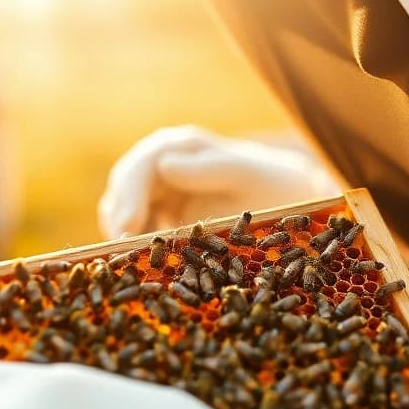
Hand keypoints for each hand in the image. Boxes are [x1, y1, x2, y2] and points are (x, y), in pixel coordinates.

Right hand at [98, 125, 338, 238]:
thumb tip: (164, 165)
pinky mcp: (161, 218)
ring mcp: (160, 192)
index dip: (130, 191)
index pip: (144, 163)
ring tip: (131, 257)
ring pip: (121, 207)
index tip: (129, 223)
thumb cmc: (273, 186)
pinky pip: (134, 229)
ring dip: (121, 231)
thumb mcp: (248, 174)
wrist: (289, 206)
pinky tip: (143, 261)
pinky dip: (132, 244)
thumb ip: (210, 168)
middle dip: (119, 215)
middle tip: (123, 248)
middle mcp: (165, 165)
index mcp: (183, 147)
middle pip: (124, 186)